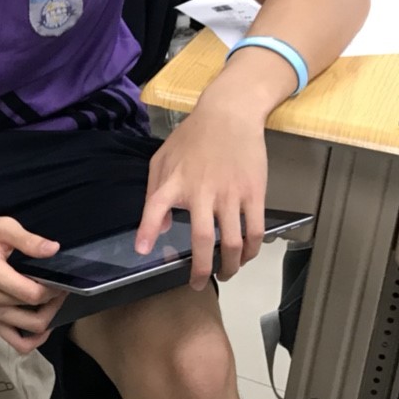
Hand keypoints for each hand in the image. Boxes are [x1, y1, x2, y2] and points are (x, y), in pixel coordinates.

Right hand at [0, 211, 66, 353]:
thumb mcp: (2, 227)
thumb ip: (28, 240)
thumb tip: (52, 249)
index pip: (32, 295)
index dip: (53, 291)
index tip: (61, 281)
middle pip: (33, 315)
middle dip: (54, 304)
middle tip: (60, 290)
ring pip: (29, 330)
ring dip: (47, 320)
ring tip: (51, 303)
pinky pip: (16, 342)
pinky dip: (33, 338)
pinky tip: (42, 324)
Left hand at [136, 98, 267, 287]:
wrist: (229, 113)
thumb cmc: (191, 137)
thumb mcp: (162, 160)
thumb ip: (154, 195)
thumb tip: (154, 231)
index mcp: (174, 183)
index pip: (154, 208)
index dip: (147, 230)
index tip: (143, 251)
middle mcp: (202, 192)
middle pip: (203, 240)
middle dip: (202, 269)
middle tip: (199, 284)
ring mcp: (230, 194)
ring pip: (233, 242)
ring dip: (230, 265)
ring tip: (226, 273)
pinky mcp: (254, 192)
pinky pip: (255, 230)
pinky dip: (252, 250)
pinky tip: (246, 256)